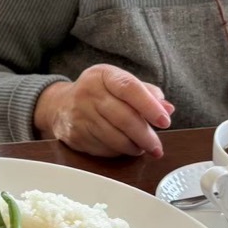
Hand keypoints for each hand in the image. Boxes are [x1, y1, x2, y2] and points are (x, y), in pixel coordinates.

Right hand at [33, 65, 173, 157]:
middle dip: (145, 135)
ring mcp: (79, 115)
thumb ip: (146, 93)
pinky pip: (103, 149)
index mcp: (103, 75)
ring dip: (134, 147)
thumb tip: (167, 108)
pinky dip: (119, 152)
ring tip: (144, 148)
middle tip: (157, 147)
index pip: (129, 88)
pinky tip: (125, 148)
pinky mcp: (75, 136)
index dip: (149, 106)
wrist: (59, 105)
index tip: (165, 121)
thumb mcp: (119, 83)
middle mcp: (88, 93)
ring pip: (114, 137)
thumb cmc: (98, 93)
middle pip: (123, 117)